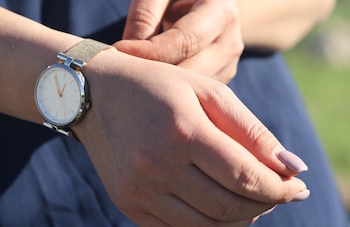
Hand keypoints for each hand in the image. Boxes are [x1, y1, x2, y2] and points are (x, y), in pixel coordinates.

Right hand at [73, 50, 307, 226]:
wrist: (95, 96)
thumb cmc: (159, 87)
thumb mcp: (208, 91)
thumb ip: (252, 131)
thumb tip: (294, 170)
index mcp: (181, 131)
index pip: (245, 177)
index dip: (279, 189)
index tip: (297, 187)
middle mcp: (156, 166)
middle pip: (228, 207)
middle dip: (265, 205)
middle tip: (278, 193)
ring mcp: (138, 191)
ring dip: (240, 221)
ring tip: (253, 203)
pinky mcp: (128, 205)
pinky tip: (221, 213)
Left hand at [113, 0, 243, 82]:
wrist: (208, 5)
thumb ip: (145, 15)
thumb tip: (126, 52)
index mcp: (220, 13)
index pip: (185, 41)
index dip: (151, 51)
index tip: (120, 51)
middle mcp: (229, 43)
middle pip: (190, 72)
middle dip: (153, 75)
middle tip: (119, 71)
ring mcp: (226, 67)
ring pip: (190, 90)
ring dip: (158, 87)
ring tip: (131, 78)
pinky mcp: (217, 82)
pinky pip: (190, 95)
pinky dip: (167, 92)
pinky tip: (147, 85)